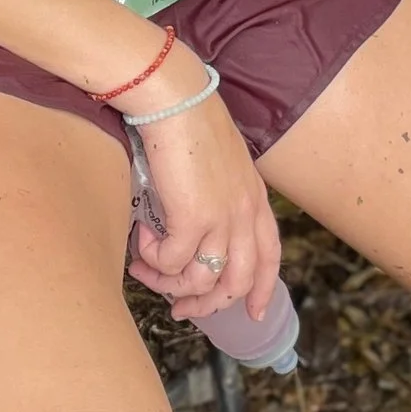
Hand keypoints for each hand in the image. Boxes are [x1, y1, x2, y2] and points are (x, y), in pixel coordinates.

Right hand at [127, 63, 280, 326]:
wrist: (173, 97)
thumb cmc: (187, 121)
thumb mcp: (217, 161)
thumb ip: (217, 194)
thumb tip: (191, 228)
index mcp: (255, 198)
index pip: (269, 256)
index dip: (262, 289)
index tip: (252, 314)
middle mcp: (244, 213)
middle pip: (237, 281)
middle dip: (206, 303)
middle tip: (178, 307)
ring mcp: (222, 218)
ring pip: (202, 280)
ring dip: (168, 283)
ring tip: (144, 267)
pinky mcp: (192, 218)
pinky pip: (172, 262)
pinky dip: (153, 258)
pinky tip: (141, 238)